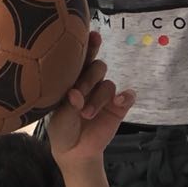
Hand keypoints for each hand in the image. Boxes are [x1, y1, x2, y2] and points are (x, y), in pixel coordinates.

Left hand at [42, 33, 133, 166]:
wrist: (75, 151)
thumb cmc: (62, 129)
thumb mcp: (59, 117)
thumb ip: (68, 105)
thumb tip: (75, 93)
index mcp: (73, 78)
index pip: (81, 58)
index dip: (88, 45)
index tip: (92, 35)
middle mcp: (90, 82)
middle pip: (97, 67)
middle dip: (88, 79)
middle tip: (78, 94)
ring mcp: (105, 94)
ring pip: (108, 84)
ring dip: (98, 98)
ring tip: (87, 114)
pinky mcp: (119, 107)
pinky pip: (128, 96)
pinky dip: (125, 96)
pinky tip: (120, 101)